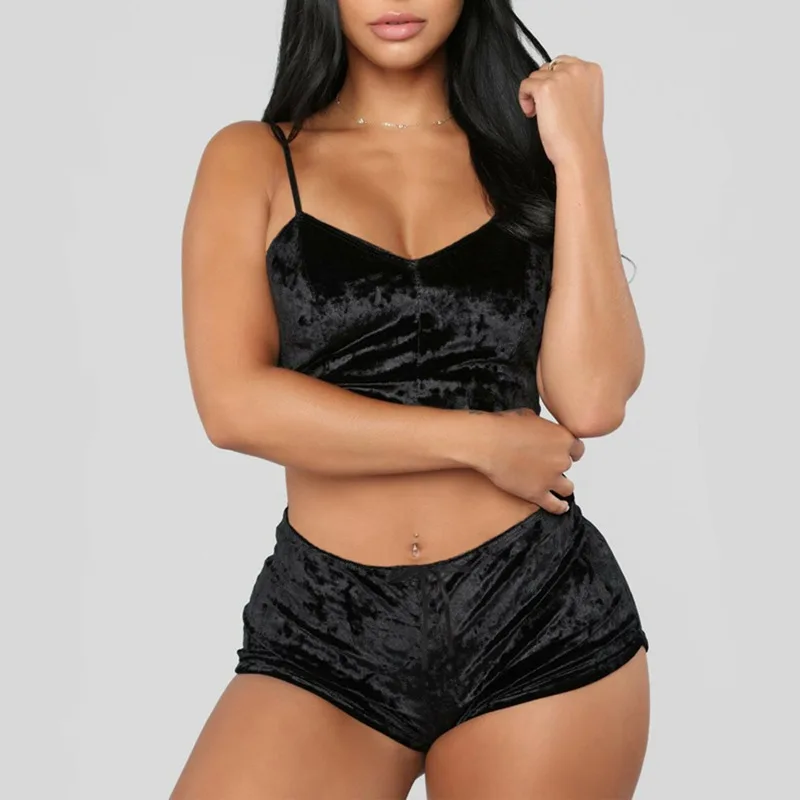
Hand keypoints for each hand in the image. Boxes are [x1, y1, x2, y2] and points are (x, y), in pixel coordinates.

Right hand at [471, 407, 584, 514]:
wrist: (486, 443)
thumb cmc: (503, 427)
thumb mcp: (530, 416)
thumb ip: (543, 427)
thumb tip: (542, 430)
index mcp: (563, 438)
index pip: (577, 449)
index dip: (569, 451)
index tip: (562, 453)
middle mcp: (561, 459)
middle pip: (569, 466)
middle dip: (559, 466)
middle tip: (547, 465)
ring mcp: (550, 478)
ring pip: (567, 488)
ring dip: (561, 486)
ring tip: (556, 487)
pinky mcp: (537, 493)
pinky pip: (555, 505)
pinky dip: (559, 507)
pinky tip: (561, 507)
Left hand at [518, 54, 605, 168]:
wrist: (579, 151)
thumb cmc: (583, 134)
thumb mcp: (588, 101)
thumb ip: (576, 86)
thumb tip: (558, 84)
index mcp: (592, 70)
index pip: (564, 63)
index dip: (555, 82)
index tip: (555, 100)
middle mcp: (578, 69)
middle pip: (548, 67)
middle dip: (544, 86)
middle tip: (547, 108)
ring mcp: (561, 77)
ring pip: (535, 76)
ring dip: (534, 95)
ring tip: (541, 114)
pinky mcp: (545, 88)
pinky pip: (525, 85)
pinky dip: (524, 99)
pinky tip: (532, 114)